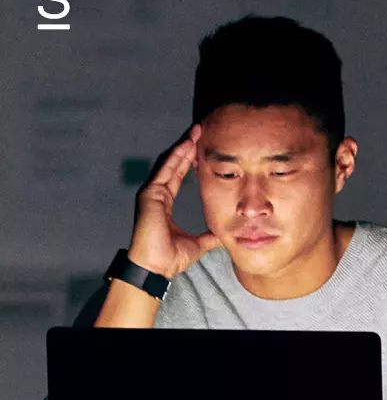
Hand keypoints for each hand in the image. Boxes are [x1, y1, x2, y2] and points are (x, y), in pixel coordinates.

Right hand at [128, 124, 222, 277]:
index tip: (200, 149)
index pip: (177, 177)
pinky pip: (164, 170)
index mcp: (164, 204)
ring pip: (168, 164)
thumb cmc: (170, 258)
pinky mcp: (149, 195)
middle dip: (186, 148)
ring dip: (182, 147)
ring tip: (195, 132)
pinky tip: (185, 145)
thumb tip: (224, 236)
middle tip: (199, 131)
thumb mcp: (198, 244)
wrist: (156, 267)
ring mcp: (151, 194)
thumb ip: (210, 237)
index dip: (188, 162)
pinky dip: (175, 157)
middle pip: (173, 165)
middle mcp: (157, 195)